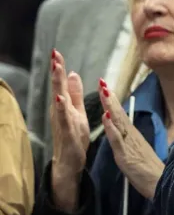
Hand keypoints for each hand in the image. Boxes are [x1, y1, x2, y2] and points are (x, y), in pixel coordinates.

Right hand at [48, 50, 90, 212]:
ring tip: (58, 71)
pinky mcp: (68, 134)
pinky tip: (60, 99)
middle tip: (55, 55)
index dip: (59, 68)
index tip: (56, 52)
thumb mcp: (77, 111)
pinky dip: (62, 110)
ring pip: (59, 102)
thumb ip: (75, 93)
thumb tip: (72, 73)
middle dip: (56, 73)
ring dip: (58, 86)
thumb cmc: (73, 135)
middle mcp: (60, 113)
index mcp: (64, 106)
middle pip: (57, 89)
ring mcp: (62, 123)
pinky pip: (64, 120)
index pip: (61, 84)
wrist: (70, 162)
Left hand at [98, 81, 163, 199]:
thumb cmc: (150, 171)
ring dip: (110, 106)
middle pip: (119, 113)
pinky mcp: (126, 155)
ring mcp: (129, 144)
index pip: (121, 114)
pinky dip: (111, 127)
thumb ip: (131, 142)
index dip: (113, 101)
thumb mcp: (138, 153)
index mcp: (133, 135)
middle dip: (110, 97)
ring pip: (118, 122)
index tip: (105, 87)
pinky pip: (117, 140)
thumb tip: (124, 132)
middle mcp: (131, 135)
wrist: (162, 184)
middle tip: (102, 81)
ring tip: (103, 91)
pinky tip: (105, 117)